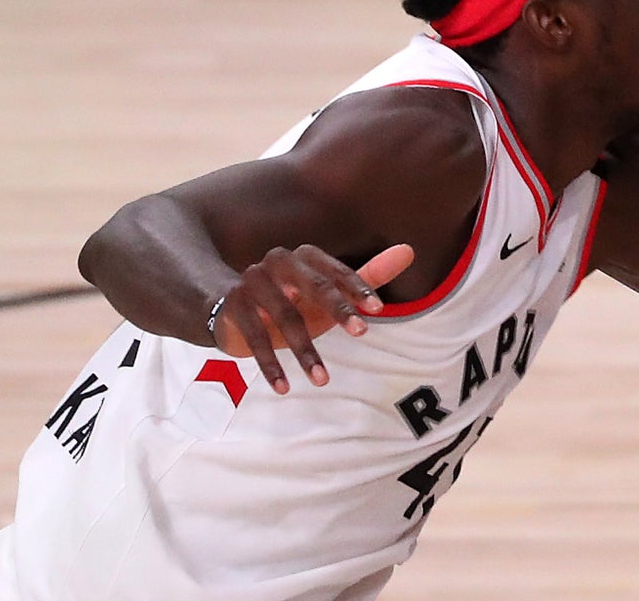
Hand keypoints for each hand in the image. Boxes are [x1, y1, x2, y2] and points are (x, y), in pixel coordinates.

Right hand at [210, 243, 414, 393]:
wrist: (229, 310)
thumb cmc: (292, 302)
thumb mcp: (329, 295)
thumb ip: (369, 275)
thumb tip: (409, 251)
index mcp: (304, 256)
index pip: (335, 271)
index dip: (357, 288)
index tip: (377, 310)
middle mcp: (278, 262)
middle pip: (312, 285)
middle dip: (338, 310)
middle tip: (361, 333)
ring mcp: (252, 281)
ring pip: (284, 315)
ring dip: (304, 350)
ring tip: (323, 380)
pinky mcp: (233, 304)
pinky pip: (254, 335)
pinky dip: (270, 363)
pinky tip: (284, 388)